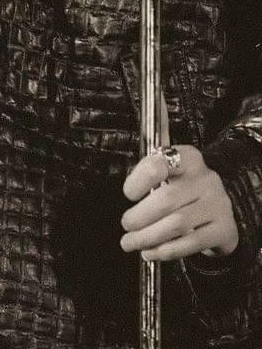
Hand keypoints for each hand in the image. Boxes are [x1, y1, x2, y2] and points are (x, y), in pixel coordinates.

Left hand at [120, 96, 238, 261]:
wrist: (222, 211)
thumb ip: (156, 141)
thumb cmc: (184, 186)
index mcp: (188, 158)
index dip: (139, 179)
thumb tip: (154, 95)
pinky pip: (190, 243)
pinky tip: (150, 252)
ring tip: (130, 243)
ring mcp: (217, 205)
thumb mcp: (170, 164)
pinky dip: (165, 251)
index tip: (128, 193)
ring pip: (176, 225)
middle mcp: (206, 179)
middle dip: (138, 218)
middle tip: (125, 226)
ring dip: (146, 238)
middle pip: (165, 200)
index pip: (160, 162)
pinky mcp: (223, 230)